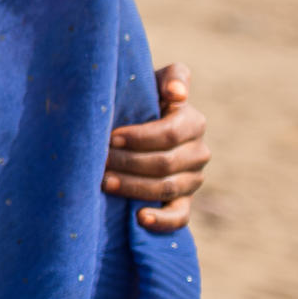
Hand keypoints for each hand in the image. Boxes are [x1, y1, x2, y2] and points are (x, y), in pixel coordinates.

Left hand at [103, 62, 209, 233]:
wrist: (131, 124)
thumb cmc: (138, 99)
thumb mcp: (152, 81)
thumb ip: (171, 77)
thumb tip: (178, 94)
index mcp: (192, 121)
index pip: (170, 134)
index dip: (139, 137)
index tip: (110, 137)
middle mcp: (198, 151)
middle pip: (165, 163)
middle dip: (129, 163)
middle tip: (100, 161)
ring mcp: (192, 178)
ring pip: (168, 188)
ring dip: (134, 187)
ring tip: (104, 183)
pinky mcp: (183, 201)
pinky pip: (179, 216)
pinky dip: (162, 220)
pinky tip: (140, 218)